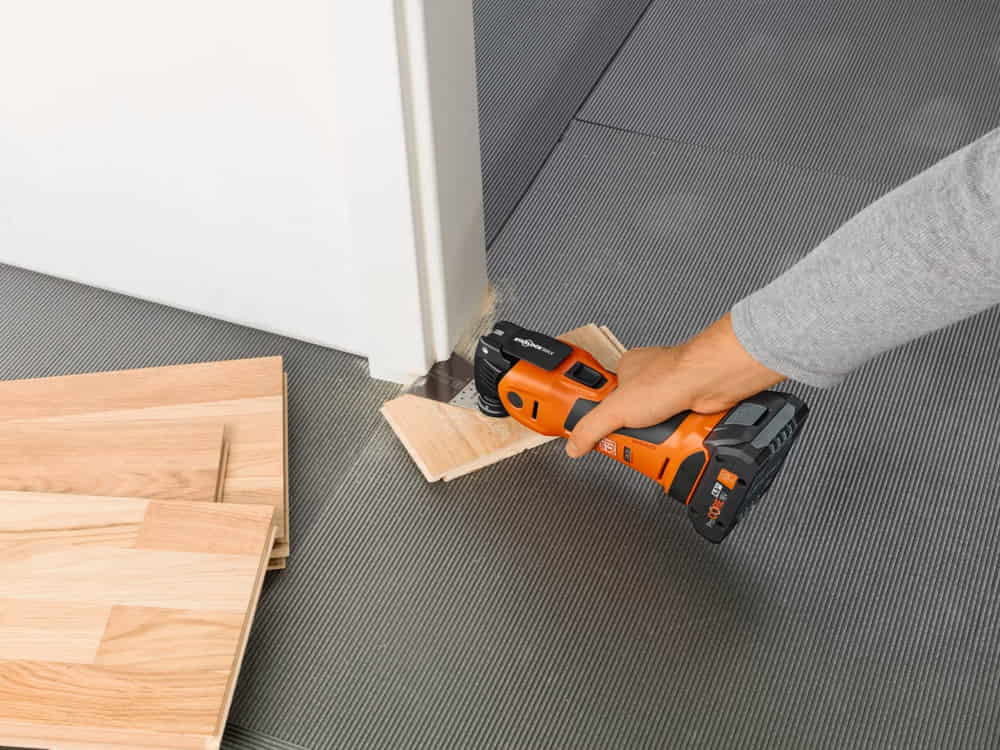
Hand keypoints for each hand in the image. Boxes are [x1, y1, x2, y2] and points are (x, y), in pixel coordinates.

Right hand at [565, 313, 783, 457]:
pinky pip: (675, 430)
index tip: (597, 436)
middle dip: (632, 433)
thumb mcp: (617, 409)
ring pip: (655, 426)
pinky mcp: (689, 407)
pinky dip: (674, 439)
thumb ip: (591, 427)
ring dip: (655, 438)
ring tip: (655, 446)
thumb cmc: (670, 378)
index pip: (604, 399)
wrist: (710, 381)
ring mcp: (670, 394)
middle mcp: (648, 380)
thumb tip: (573, 445)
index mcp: (626, 370)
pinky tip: (673, 442)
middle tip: (631, 444)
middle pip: (631, 416)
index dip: (600, 419)